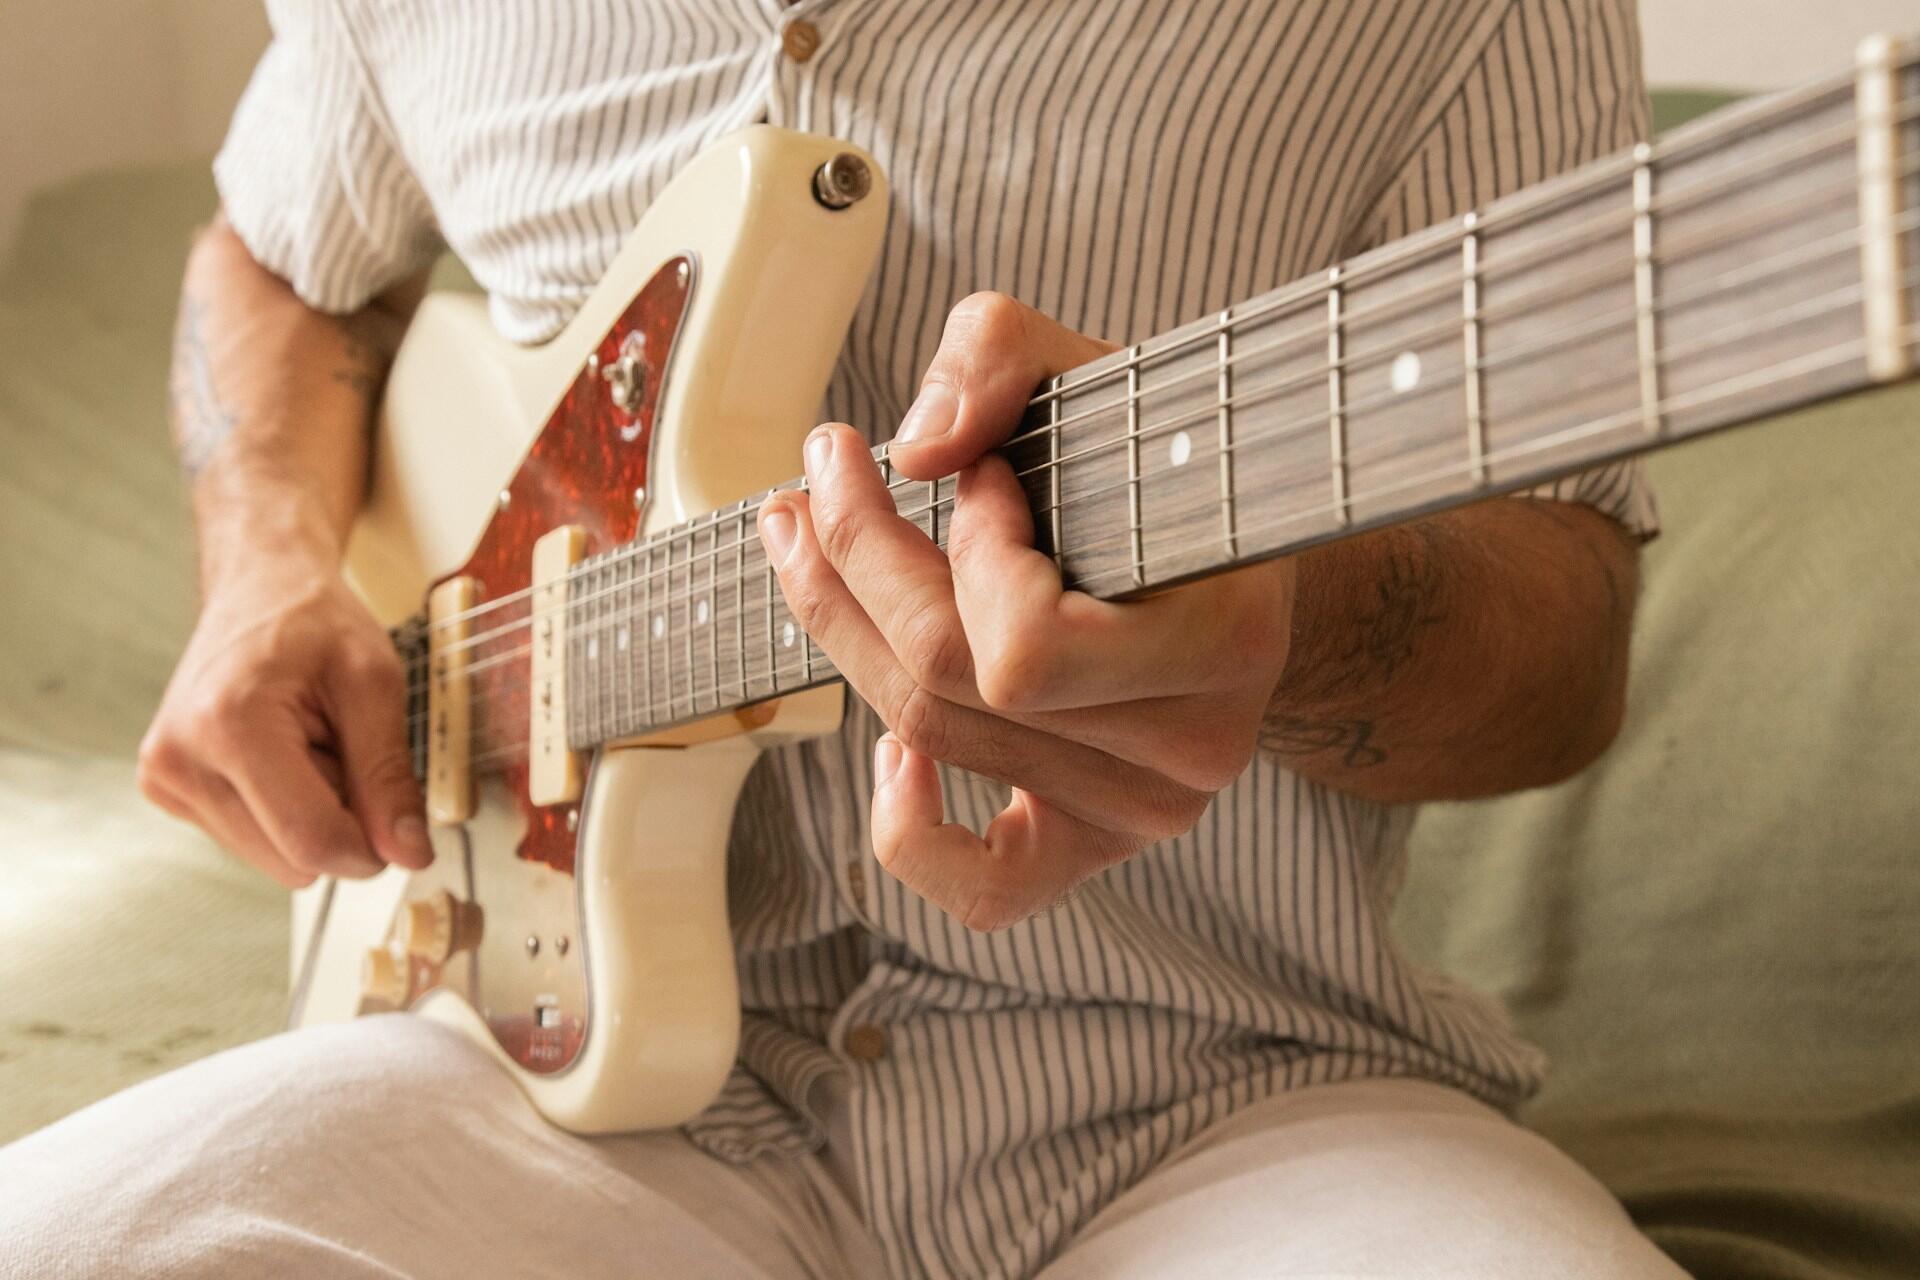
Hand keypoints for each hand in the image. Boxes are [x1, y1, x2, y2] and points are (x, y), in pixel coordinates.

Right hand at [137, 552, 432, 887]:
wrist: (260, 588)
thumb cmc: (315, 623)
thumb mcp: (374, 684)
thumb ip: (390, 775)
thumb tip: (408, 853)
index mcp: (228, 726)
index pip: (310, 840)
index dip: (370, 848)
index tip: (400, 826)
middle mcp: (178, 759)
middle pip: (292, 859)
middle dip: (338, 821)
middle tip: (341, 748)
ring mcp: (165, 778)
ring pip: (274, 858)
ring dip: (310, 814)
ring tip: (308, 745)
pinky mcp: (167, 789)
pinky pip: (252, 841)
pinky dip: (282, 809)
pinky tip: (282, 754)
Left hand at [758, 293, 1294, 930]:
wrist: (1239, 574)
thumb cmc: (1167, 474)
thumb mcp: (1099, 376)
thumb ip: (1003, 356)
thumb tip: (912, 449)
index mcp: (1223, 644)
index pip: (1029, 645)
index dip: (971, 552)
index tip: (985, 476)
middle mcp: (1187, 751)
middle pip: (950, 684)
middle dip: (859, 561)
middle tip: (825, 474)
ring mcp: (1138, 813)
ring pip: (932, 739)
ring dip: (847, 630)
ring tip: (814, 541)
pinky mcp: (1088, 848)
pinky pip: (980, 889)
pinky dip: (908, 827)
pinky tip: (886, 750)